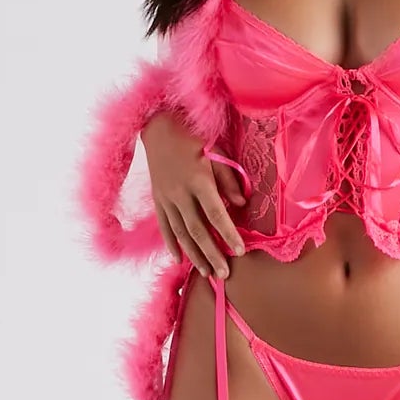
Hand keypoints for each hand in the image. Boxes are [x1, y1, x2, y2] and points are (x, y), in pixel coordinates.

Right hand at [141, 110, 247, 277]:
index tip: (239, 251)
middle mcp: (180, 192)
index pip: (216, 214)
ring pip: (180, 233)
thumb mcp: (216, 151)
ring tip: (206, 272)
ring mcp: (166, 197)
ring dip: (194, 255)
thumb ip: (228, 179)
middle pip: (197, 230)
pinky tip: (179, 259)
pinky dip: (171, 244)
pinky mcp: (157, 199)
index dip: (228, 234)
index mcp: (198, 179)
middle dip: (212, 254)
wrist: (158, 125)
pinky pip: (164, 226)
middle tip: (224, 274)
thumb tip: (241, 203)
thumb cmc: (194, 135)